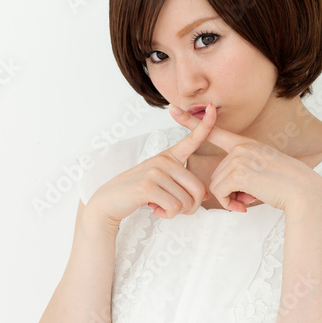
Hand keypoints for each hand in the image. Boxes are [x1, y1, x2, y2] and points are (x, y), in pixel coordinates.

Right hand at [87, 102, 219, 222]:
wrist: (109, 201)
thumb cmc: (138, 193)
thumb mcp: (162, 183)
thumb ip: (183, 186)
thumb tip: (206, 196)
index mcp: (169, 156)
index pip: (192, 139)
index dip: (206, 123)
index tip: (212, 107)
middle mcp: (164, 160)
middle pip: (198, 189)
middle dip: (191, 207)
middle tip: (175, 208)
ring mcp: (155, 171)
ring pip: (186, 202)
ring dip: (176, 212)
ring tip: (160, 206)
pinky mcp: (148, 186)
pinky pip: (174, 208)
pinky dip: (167, 215)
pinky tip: (155, 209)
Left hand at [167, 103, 313, 212]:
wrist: (303, 191)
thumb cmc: (286, 185)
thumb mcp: (262, 172)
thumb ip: (241, 175)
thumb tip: (225, 192)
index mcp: (246, 144)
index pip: (215, 130)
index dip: (192, 120)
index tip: (173, 110)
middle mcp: (241, 147)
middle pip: (217, 174)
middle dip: (229, 191)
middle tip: (249, 196)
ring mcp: (239, 158)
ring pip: (217, 184)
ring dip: (231, 198)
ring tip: (251, 199)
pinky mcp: (238, 172)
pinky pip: (220, 192)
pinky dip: (229, 203)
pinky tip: (244, 205)